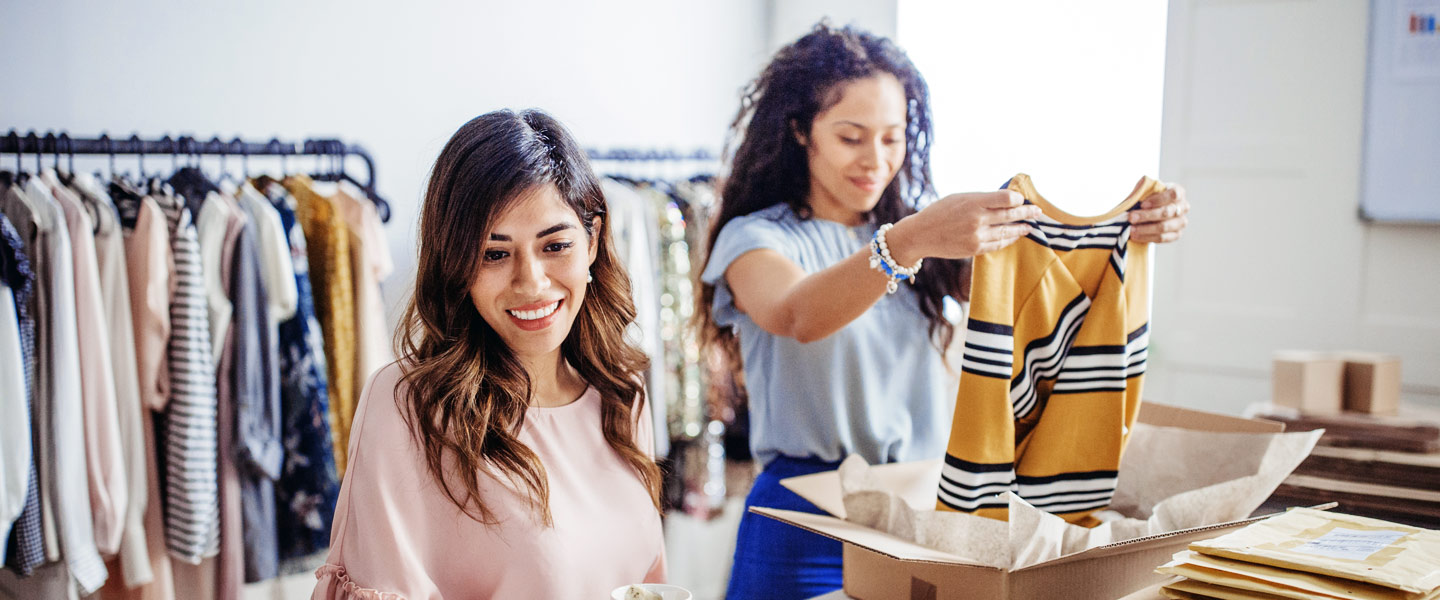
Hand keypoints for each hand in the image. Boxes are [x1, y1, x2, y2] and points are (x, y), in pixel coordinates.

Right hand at [888, 190, 1041, 262]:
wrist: (921, 234)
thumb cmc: (940, 211)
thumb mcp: (959, 198)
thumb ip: (982, 199)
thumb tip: (1006, 199)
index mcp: (973, 202)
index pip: (1007, 199)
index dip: (1018, 199)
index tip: (1022, 199)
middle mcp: (977, 219)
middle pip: (1011, 215)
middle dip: (1027, 213)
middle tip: (1038, 212)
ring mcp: (977, 236)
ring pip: (1007, 232)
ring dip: (1020, 229)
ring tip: (1029, 226)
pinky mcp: (975, 249)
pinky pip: (998, 245)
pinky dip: (1008, 240)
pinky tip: (1014, 236)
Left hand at [1129, 183, 1188, 242]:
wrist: (1151, 211)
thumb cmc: (1148, 197)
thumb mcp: (1146, 190)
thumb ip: (1142, 188)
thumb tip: (1139, 187)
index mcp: (1178, 191)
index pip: (1173, 195)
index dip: (1158, 200)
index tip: (1142, 204)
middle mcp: (1183, 206)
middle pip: (1167, 212)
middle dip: (1147, 216)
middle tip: (1131, 218)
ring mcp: (1181, 222)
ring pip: (1164, 227)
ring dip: (1146, 229)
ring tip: (1131, 229)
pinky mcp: (1176, 234)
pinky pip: (1163, 238)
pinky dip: (1147, 237)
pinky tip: (1136, 236)